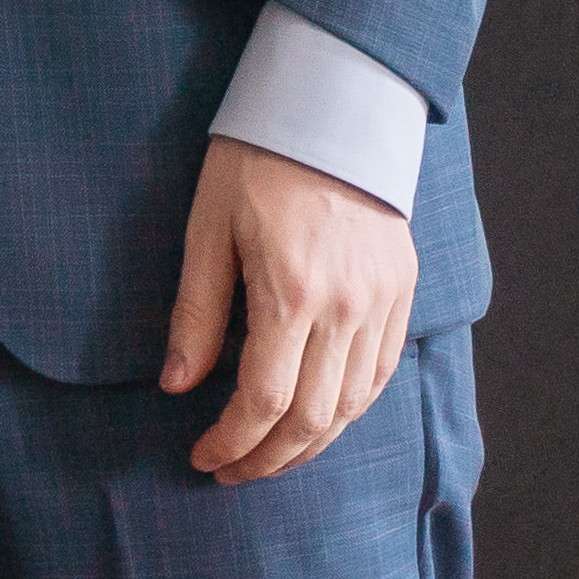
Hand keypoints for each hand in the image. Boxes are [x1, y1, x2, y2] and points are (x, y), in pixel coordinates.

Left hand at [158, 135, 417, 482]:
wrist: (332, 108)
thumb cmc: (257, 160)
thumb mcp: (207, 228)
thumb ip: (196, 312)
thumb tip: (176, 385)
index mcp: (290, 292)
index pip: (263, 401)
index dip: (231, 442)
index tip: (203, 457)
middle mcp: (346, 308)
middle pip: (312, 419)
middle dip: (268, 459)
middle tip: (230, 470)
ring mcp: (381, 302)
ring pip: (352, 407)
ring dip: (310, 445)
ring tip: (269, 455)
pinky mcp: (402, 292)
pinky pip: (381, 374)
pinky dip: (349, 409)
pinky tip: (318, 418)